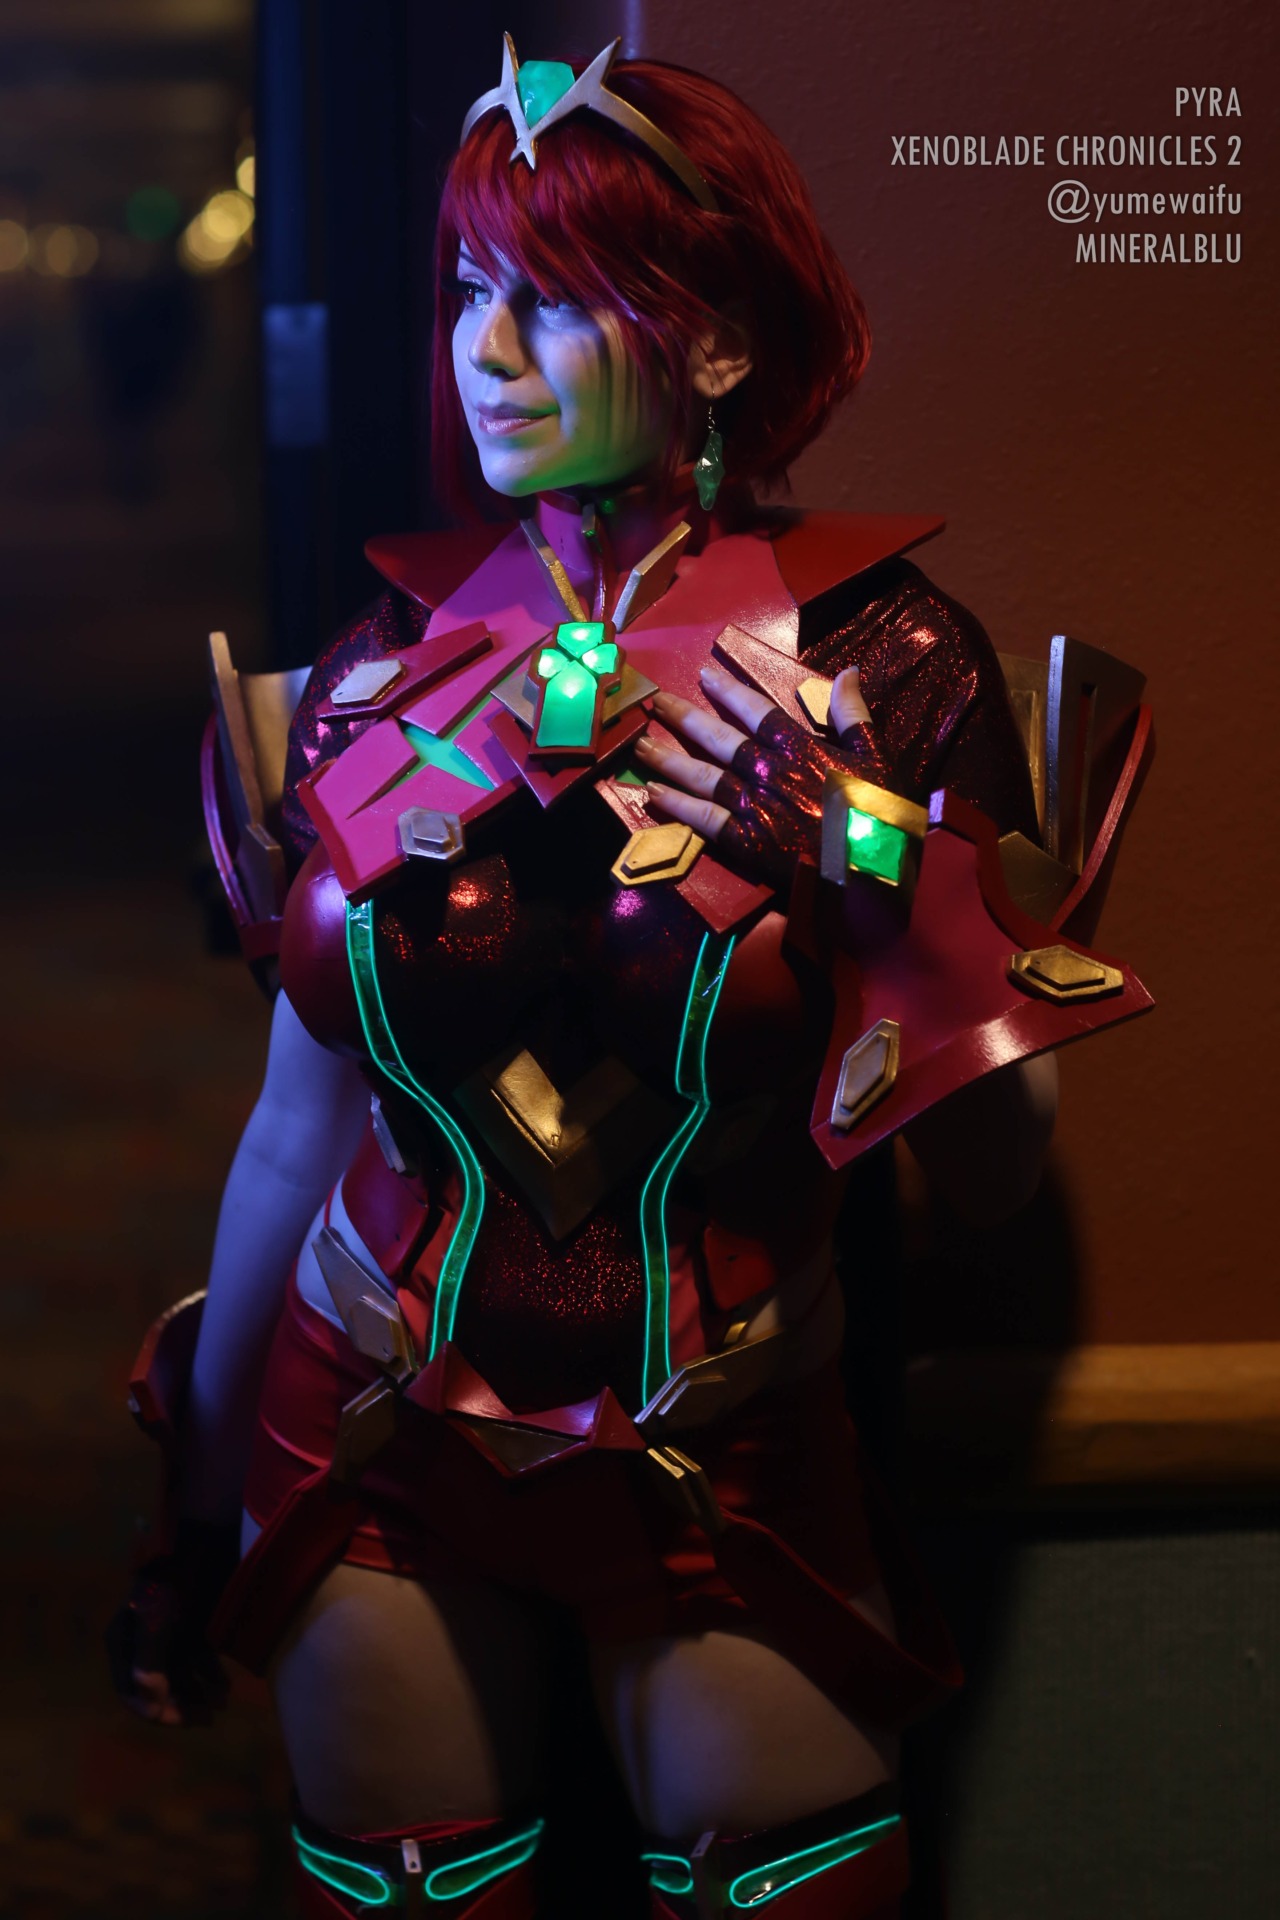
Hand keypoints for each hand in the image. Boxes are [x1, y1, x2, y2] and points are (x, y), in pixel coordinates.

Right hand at [105, 1519, 239, 1726]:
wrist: (204, 1536)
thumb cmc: (174, 1579)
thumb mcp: (156, 1620)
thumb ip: (149, 1663)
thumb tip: (148, 1699)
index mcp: (124, 1642)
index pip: (132, 1691)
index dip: (154, 1709)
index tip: (176, 1719)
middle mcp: (144, 1643)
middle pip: (159, 1687)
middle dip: (181, 1705)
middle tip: (207, 1719)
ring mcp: (171, 1635)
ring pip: (183, 1676)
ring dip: (199, 1694)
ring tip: (220, 1703)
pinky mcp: (195, 1626)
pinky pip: (200, 1660)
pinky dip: (211, 1675)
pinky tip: (225, 1686)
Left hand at [634, 665, 874, 891]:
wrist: (870, 869)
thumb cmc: (878, 813)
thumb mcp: (877, 756)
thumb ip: (855, 714)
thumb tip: (849, 671)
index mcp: (799, 748)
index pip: (756, 711)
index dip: (728, 692)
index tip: (703, 676)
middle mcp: (768, 772)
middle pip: (718, 738)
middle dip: (684, 718)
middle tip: (654, 702)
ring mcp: (754, 806)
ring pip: (703, 775)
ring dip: (669, 758)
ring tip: (640, 745)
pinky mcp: (746, 841)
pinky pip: (704, 819)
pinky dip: (678, 805)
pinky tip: (653, 793)